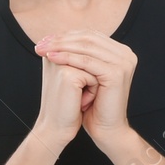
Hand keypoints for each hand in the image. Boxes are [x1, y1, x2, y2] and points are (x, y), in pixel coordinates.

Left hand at [33, 30, 137, 150]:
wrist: (105, 129)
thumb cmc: (92, 105)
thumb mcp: (83, 75)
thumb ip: (76, 54)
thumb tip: (52, 36)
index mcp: (119, 51)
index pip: (88, 35)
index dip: (65, 36)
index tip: (43, 40)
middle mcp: (125, 54)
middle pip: (87, 38)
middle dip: (61, 39)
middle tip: (40, 43)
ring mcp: (124, 62)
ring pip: (86, 47)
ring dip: (61, 46)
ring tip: (42, 49)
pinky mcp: (117, 73)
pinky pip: (87, 62)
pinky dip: (68, 58)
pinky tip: (52, 58)